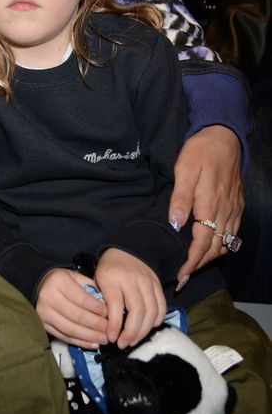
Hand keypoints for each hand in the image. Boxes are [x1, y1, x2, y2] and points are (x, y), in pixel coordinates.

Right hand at [35, 268, 107, 348]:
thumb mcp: (75, 276)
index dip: (97, 309)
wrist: (39, 285)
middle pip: (77, 316)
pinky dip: (80, 342)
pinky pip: (64, 336)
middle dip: (96, 325)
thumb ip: (90, 288)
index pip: (82, 299)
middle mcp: (49, 297)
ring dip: (90, 336)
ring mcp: (44, 313)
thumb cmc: (61, 281)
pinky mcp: (43, 325)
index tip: (109, 314)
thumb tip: (107, 305)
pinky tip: (92, 343)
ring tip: (104, 339)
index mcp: (58, 281)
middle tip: (110, 330)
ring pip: (70, 329)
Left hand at [95, 248, 164, 348]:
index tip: (111, 338)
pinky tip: (147, 328)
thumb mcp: (97, 282)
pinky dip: (156, 320)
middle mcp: (131, 279)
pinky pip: (161, 306)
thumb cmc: (107, 271)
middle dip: (131, 332)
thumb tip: (104, 328)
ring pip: (151, 311)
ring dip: (143, 330)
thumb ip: (100, 301)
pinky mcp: (157, 284)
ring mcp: (147, 281)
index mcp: (112, 277)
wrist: (124, 249)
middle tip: (122, 344)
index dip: (115, 325)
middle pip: (137, 310)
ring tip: (133, 340)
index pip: (116, 305)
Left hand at [168, 125, 242, 284]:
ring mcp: (234, 209)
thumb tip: (174, 224)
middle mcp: (225, 211)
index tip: (181, 275)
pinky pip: (232, 233)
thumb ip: (180, 198)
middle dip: (200, 265)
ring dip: (210, 257)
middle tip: (183, 276)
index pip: (202, 243)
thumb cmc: (200, 152)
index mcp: (210, 204)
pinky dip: (221, 245)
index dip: (192, 262)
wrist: (224, 137)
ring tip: (194, 264)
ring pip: (225, 243)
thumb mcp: (184, 170)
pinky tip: (210, 246)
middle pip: (215, 248)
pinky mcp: (237, 205)